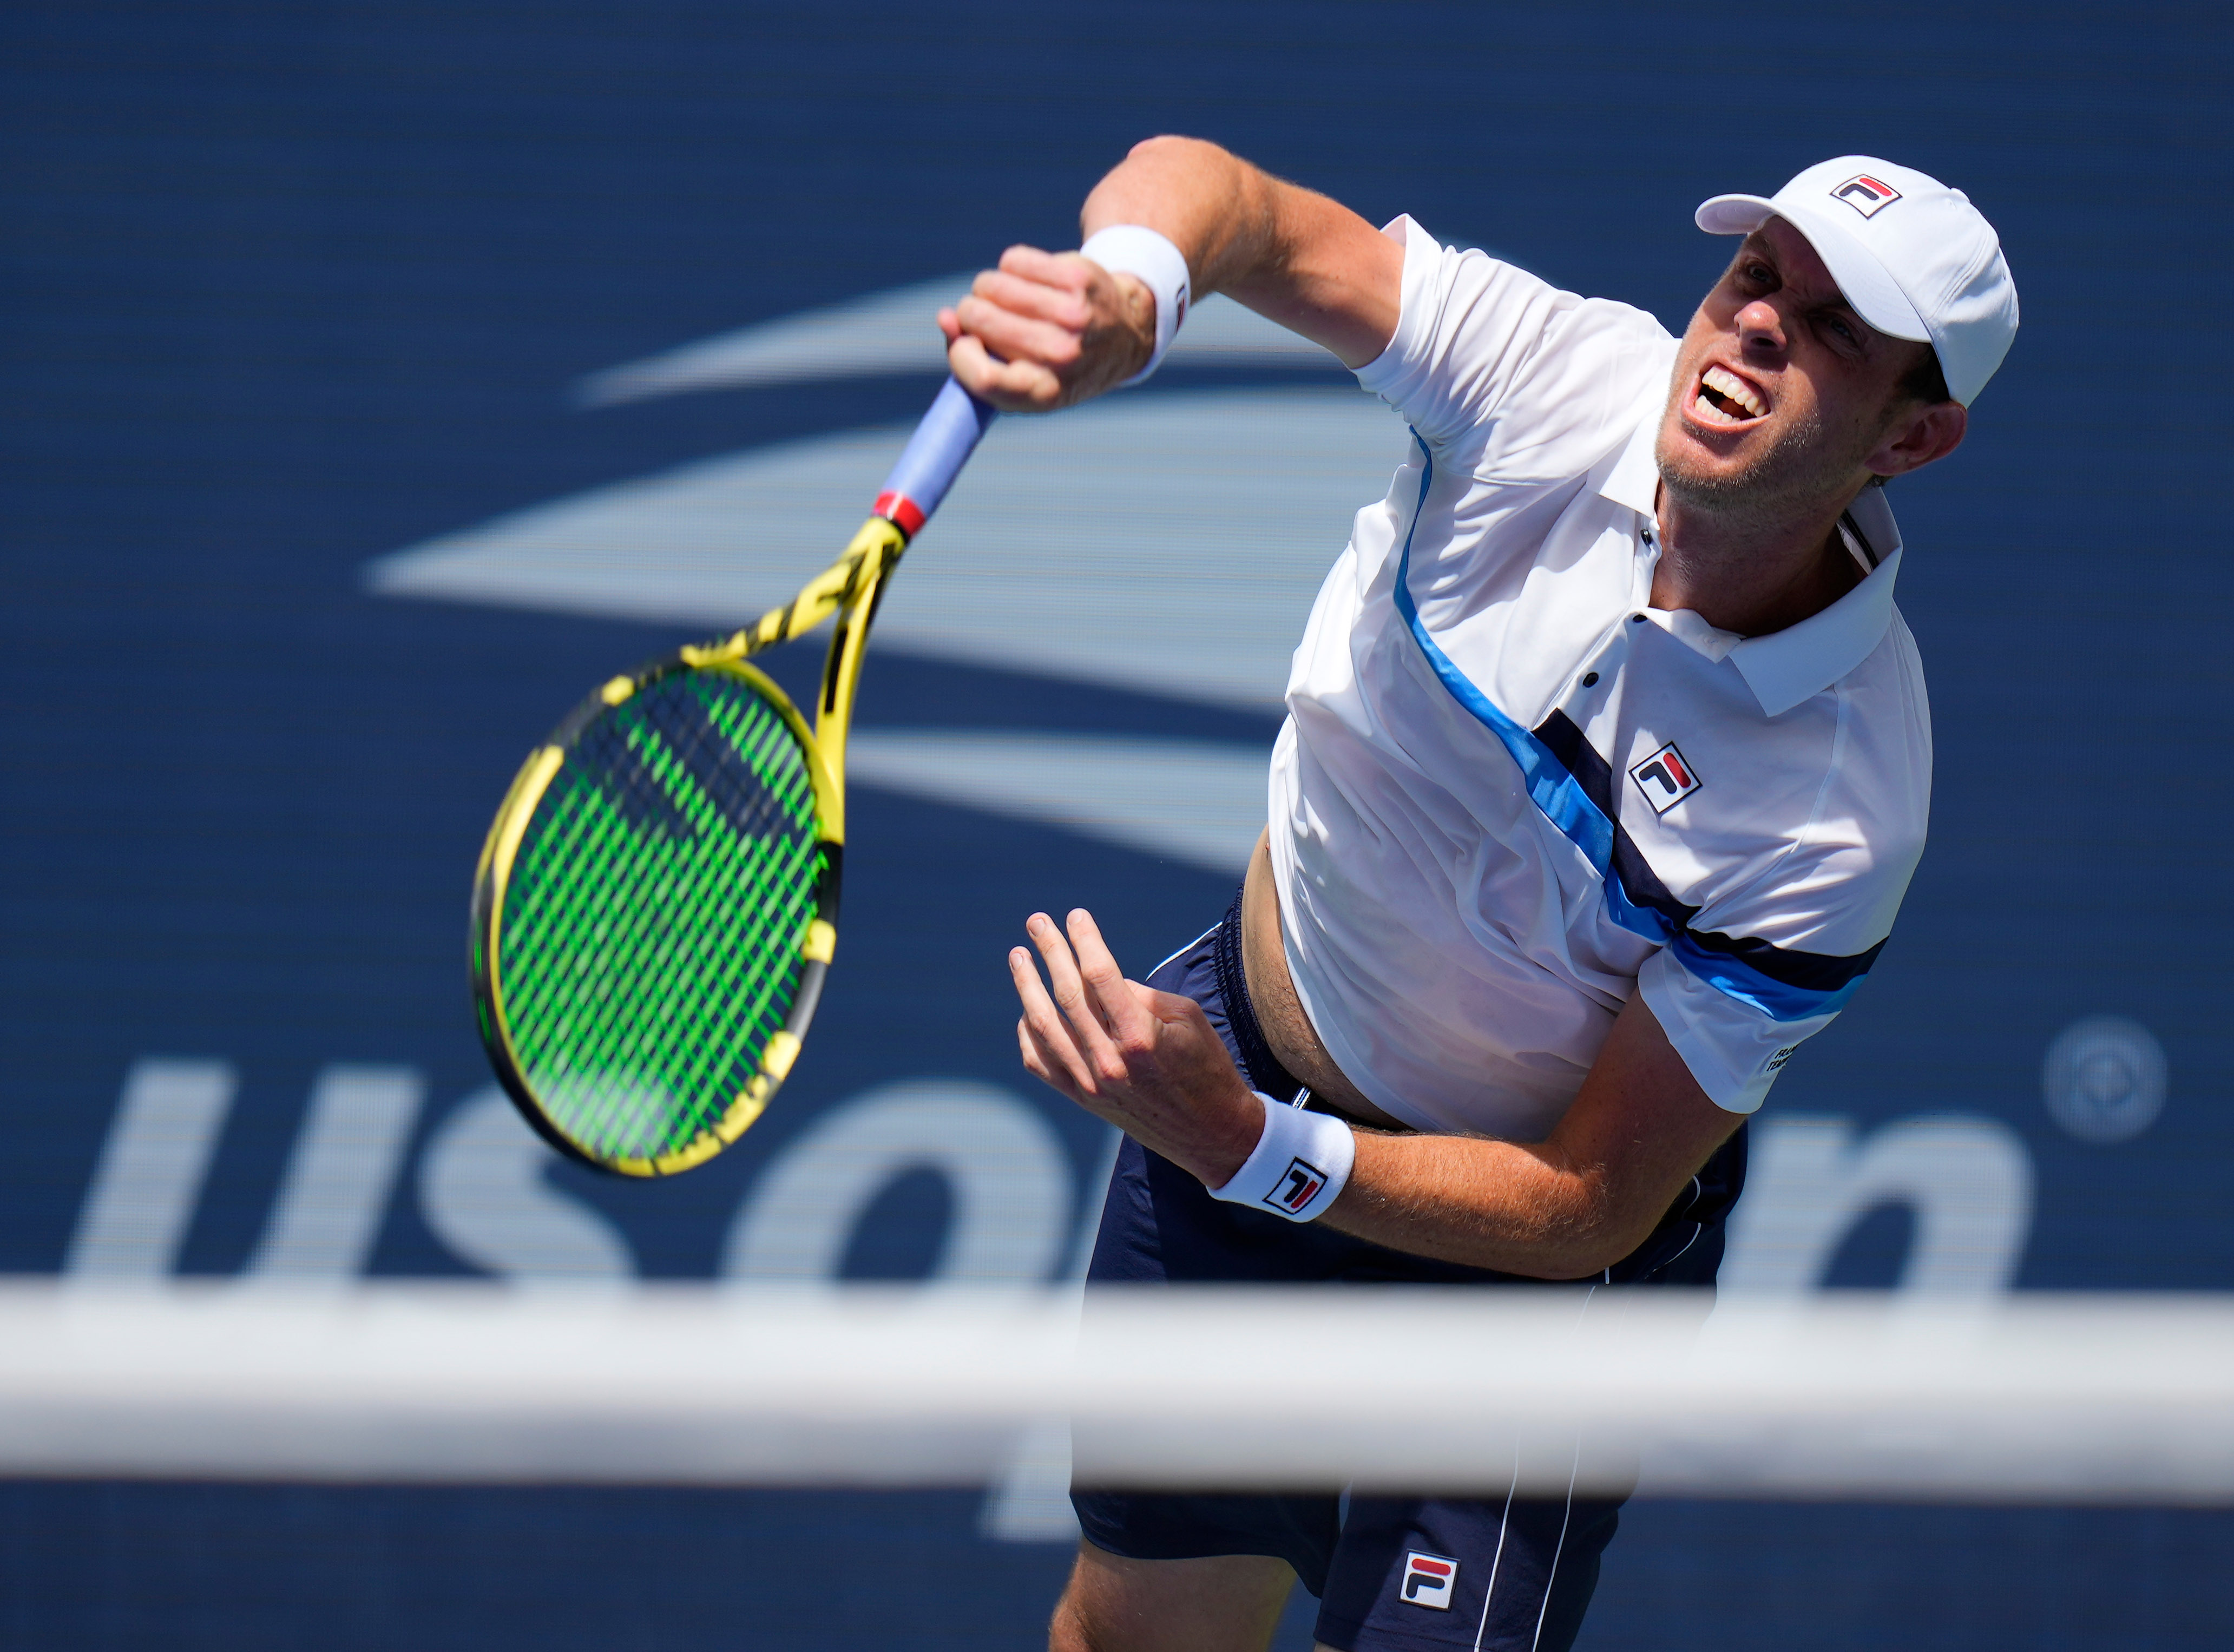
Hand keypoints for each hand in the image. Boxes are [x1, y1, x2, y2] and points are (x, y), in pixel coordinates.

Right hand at [939, 247, 1155, 412]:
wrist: (1121, 334)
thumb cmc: (1055, 362)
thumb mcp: (1017, 379)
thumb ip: (971, 357)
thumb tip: (944, 318)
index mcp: (1043, 393)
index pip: (980, 375)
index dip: (960, 353)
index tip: (965, 342)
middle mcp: (1061, 356)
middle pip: (979, 319)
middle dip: (971, 314)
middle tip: (988, 316)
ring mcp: (1072, 315)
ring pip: (992, 285)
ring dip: (989, 289)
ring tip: (1007, 298)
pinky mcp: (1077, 278)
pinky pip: (1013, 260)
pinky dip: (1011, 267)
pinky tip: (1028, 280)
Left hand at [1008, 908, 1263, 1186]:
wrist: (1209, 1131)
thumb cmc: (1206, 1066)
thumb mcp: (1187, 1019)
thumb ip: (1140, 996)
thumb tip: (1100, 979)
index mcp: (1141, 1036)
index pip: (1100, 975)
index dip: (1085, 940)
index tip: (1075, 915)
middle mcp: (1110, 1061)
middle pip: (1068, 995)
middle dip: (1050, 952)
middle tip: (1037, 922)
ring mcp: (1091, 1083)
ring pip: (1044, 1026)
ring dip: (1027, 986)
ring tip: (1018, 957)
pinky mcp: (1083, 1099)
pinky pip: (1040, 1062)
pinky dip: (1028, 1033)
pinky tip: (1027, 1009)